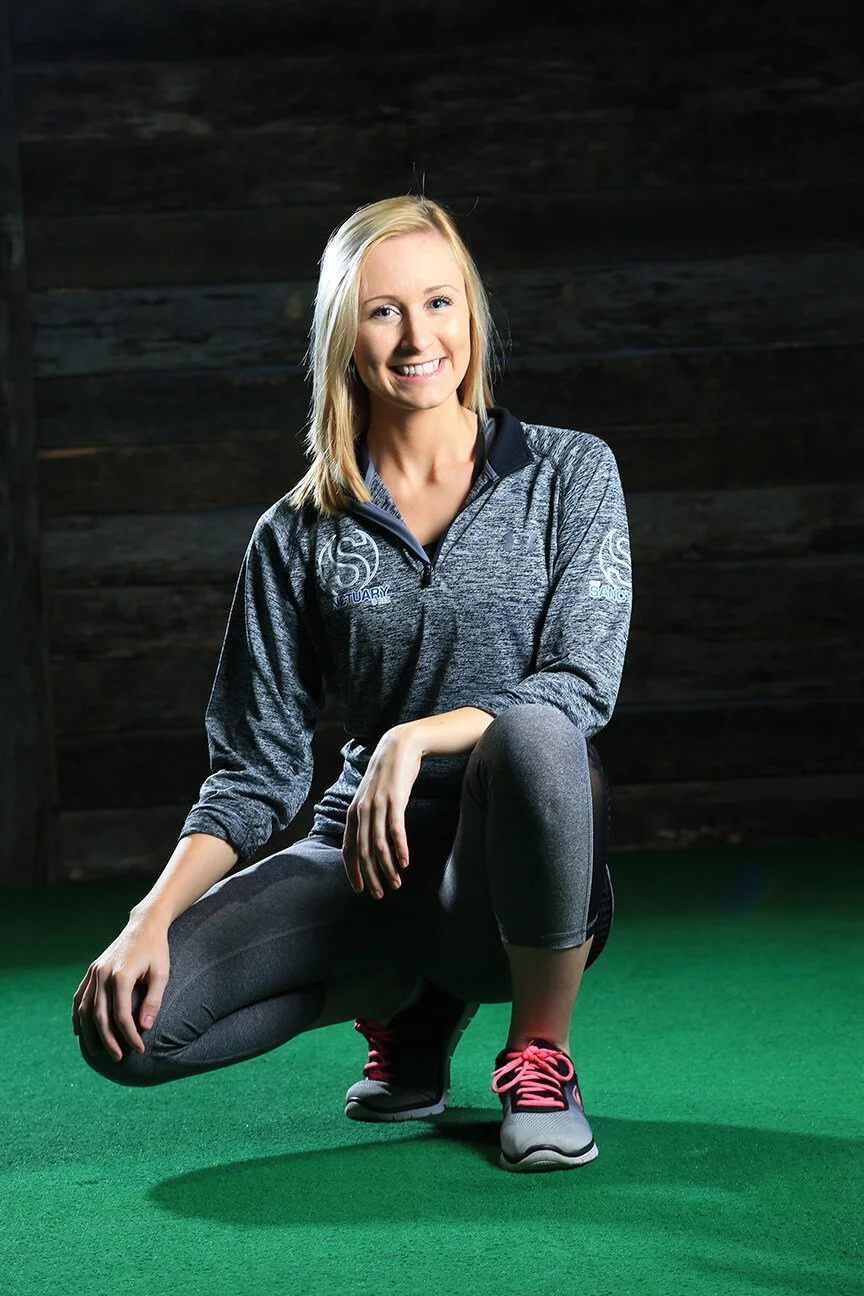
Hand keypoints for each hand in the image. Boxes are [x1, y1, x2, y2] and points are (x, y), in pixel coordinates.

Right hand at [72, 914, 170, 1061]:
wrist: (144, 925)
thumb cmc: (157, 950)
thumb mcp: (162, 973)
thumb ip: (153, 1001)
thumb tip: (144, 1027)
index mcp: (121, 975)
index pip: (121, 1015)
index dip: (130, 1035)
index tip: (140, 1049)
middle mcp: (103, 974)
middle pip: (100, 1016)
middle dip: (109, 1040)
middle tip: (119, 1058)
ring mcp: (94, 972)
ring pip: (86, 1009)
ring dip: (89, 1033)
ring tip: (98, 1051)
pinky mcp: (92, 970)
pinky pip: (79, 997)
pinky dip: (77, 1015)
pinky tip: (78, 1031)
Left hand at [343, 723, 422, 899]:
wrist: (399, 747)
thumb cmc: (387, 776)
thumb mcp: (371, 798)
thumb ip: (368, 819)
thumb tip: (370, 843)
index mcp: (353, 813)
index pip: (347, 849)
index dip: (353, 871)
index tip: (361, 890)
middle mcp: (361, 811)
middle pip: (363, 852)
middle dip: (371, 876)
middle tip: (380, 894)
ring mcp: (377, 806)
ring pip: (379, 845)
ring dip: (387, 868)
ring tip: (396, 883)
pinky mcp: (395, 800)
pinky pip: (395, 830)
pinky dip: (400, 848)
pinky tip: (405, 862)